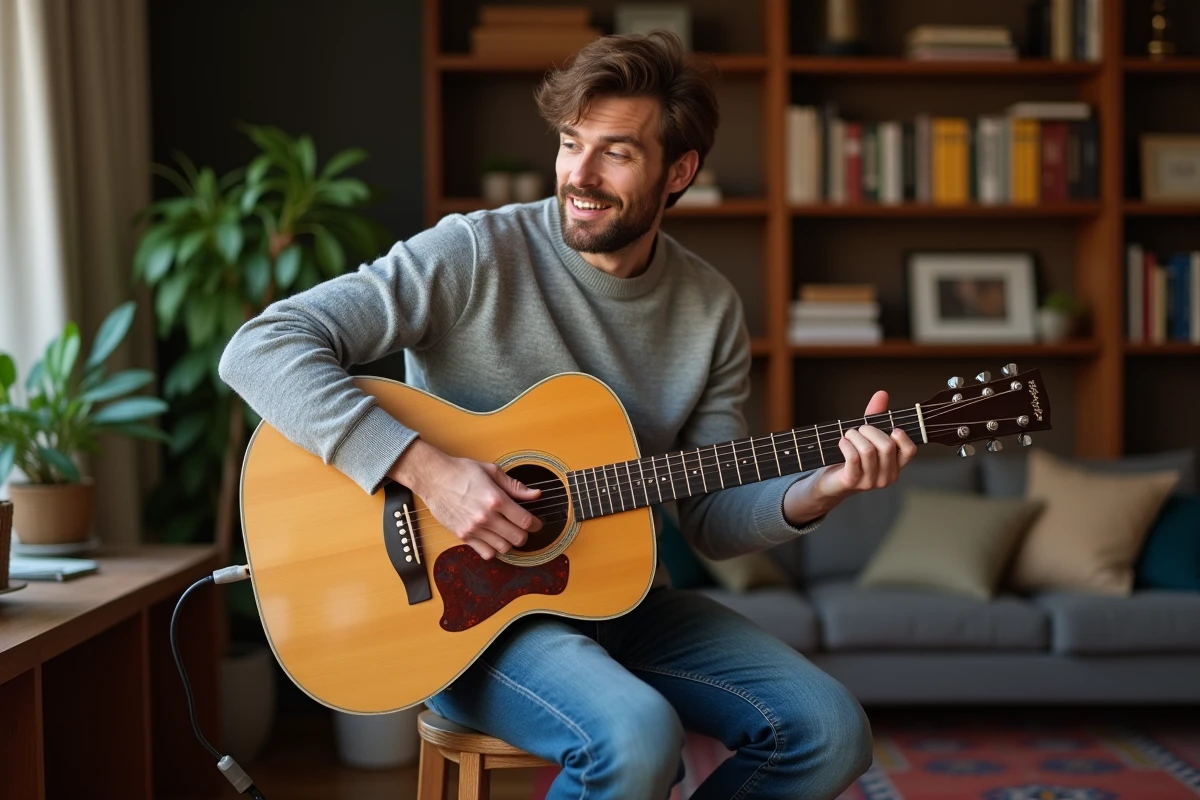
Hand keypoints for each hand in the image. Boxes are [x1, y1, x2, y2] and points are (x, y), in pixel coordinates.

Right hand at [387, 439, 542, 559]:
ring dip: (510, 542)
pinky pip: (486, 553)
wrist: (434, 478)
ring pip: (503, 548)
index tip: (537, 523)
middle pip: (518, 538)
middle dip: (525, 534)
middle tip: (522, 528)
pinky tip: (493, 539)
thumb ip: (515, 486)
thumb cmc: (461, 471)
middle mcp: (486, 517)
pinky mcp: (463, 536)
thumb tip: (536, 494)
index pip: (525, 521)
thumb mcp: (492, 471)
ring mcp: (474, 529)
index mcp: (496, 499)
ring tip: (507, 532)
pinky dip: (494, 550)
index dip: (536, 524)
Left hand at [815, 390, 916, 499]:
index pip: (910, 451)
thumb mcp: (866, 436)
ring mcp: (870, 482)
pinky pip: (853, 458)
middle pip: (887, 446)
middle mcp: (887, 476)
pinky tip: (842, 442)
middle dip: (871, 430)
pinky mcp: (852, 482)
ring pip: (869, 450)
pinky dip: (846, 445)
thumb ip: (876, 416)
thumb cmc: (851, 458)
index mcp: (896, 466)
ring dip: (855, 436)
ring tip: (849, 434)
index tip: (890, 428)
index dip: (902, 436)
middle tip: (860, 428)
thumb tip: (882, 394)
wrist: (830, 481)